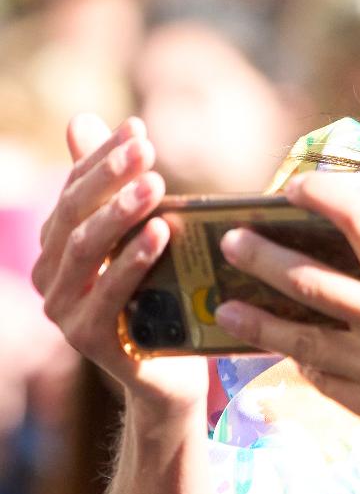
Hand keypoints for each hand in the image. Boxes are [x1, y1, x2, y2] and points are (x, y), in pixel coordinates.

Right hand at [31, 115, 207, 417]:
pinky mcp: (88, 338)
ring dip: (120, 214)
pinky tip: (159, 234)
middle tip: (147, 151)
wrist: (172, 374)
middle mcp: (53, 276)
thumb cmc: (159, 297)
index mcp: (59, 246)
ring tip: (155, 186)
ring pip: (86, 250)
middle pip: (75, 214)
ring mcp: (65, 309)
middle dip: (110, 178)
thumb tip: (82, 119)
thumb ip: (112, 188)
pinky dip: (133, 261)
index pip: (75, 189)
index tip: (137, 128)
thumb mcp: (141, 236)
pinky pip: (109, 294)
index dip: (102, 157)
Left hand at [214, 173, 359, 493]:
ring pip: (296, 337)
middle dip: (259, 255)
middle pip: (305, 277)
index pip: (355, 216)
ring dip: (253, 317)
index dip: (316, 193)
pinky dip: (300, 361)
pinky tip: (286, 350)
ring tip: (225, 306)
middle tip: (231, 243)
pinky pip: (319, 378)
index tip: (293, 188)